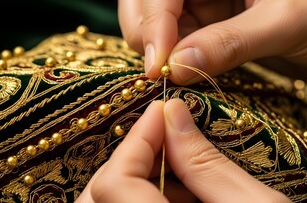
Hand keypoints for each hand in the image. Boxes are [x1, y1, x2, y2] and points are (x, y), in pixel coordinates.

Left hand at [76, 99, 291, 201]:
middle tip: (166, 137)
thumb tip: (173, 115)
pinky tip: (183, 197)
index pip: (115, 185)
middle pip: (99, 199)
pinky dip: (147, 200)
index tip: (162, 112)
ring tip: (184, 171)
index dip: (135, 141)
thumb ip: (206, 165)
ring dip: (137, 180)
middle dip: (129, 160)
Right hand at [115, 0, 306, 84]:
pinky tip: (178, 71)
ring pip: (153, 8)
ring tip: (165, 71)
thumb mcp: (287, 21)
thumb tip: (176, 67)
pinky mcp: (210, 16)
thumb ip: (230, 42)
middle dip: (143, 22)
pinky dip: (169, 53)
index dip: (156, 13)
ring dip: (152, 40)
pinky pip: (175, 32)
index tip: (158, 60)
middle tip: (153, 66)